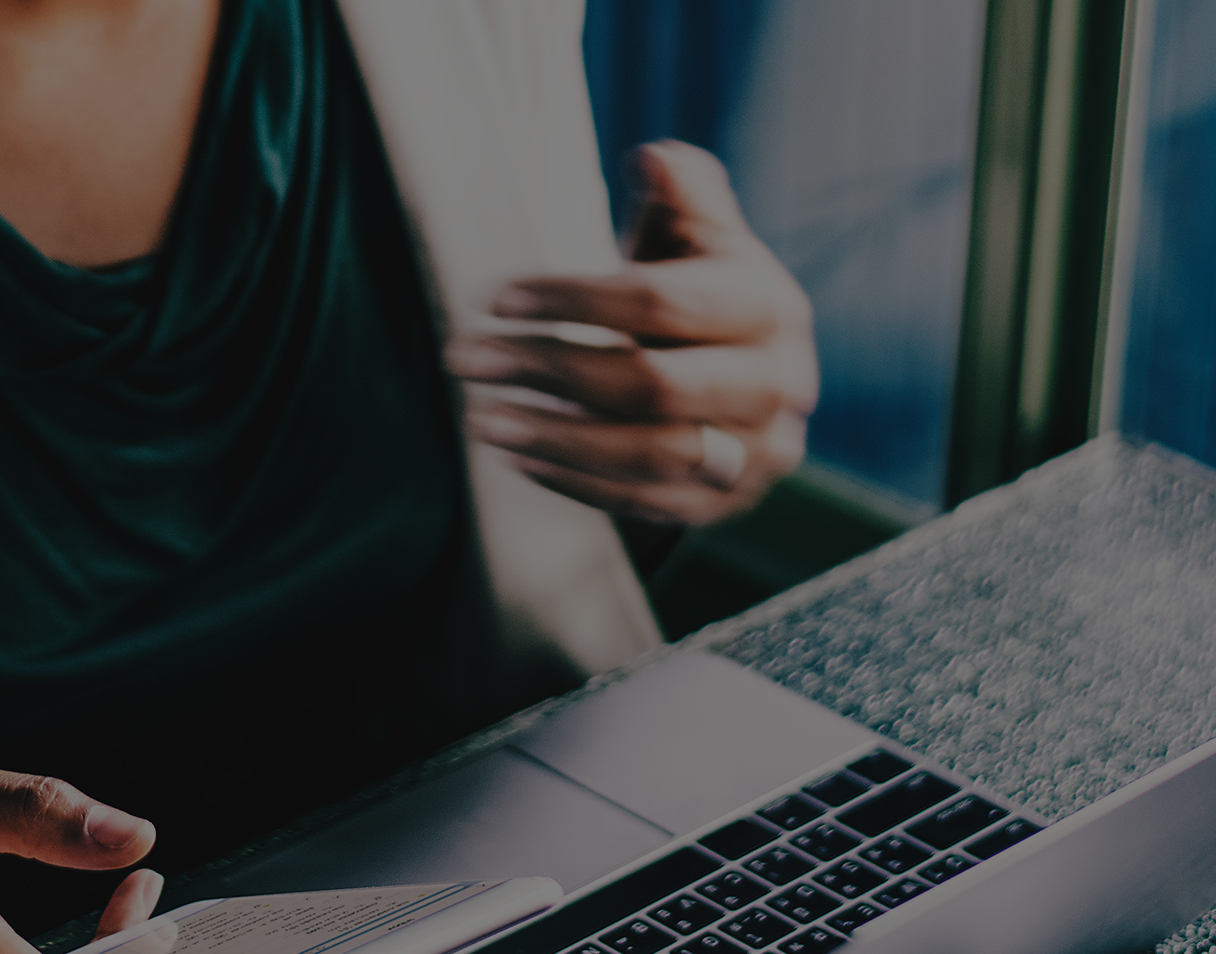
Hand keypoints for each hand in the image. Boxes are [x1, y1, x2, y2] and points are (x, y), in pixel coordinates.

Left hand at [446, 140, 817, 525]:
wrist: (745, 384)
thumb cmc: (701, 297)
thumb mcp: (698, 240)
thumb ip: (683, 197)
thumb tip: (654, 158)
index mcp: (770, 306)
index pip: (659, 302)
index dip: (571, 298)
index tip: (495, 298)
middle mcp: (776, 384)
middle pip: (649, 384)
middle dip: (546, 369)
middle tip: (465, 357)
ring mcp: (756, 454)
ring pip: (646, 455)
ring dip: (551, 436)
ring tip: (478, 417)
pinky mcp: (726, 506)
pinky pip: (642, 503)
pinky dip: (572, 481)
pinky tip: (514, 455)